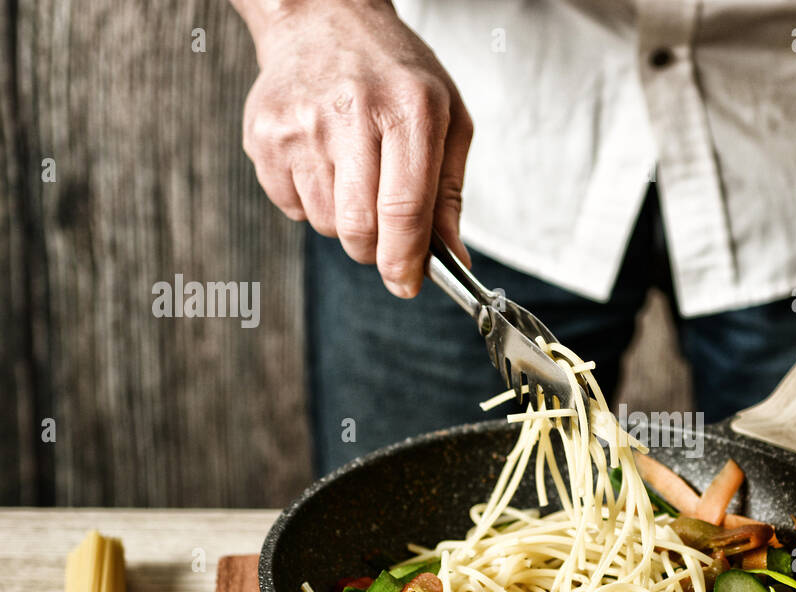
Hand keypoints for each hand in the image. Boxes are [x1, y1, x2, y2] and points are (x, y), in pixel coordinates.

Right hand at [238, 0, 471, 297]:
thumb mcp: (447, 119)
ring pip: (327, 224)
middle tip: (385, 235)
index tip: (408, 285)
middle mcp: (352, 111)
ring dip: (346, 223)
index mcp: (410, 108)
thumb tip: (454, 260)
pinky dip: (312, 203)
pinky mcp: (264, 133)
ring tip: (355, 176)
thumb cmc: (395, 74)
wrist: (322, 17)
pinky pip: (292, 207)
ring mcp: (301, 123)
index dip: (406, 260)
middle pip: (360, 227)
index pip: (405, 209)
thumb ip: (449, 194)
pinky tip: (323, 163)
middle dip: (376, 250)